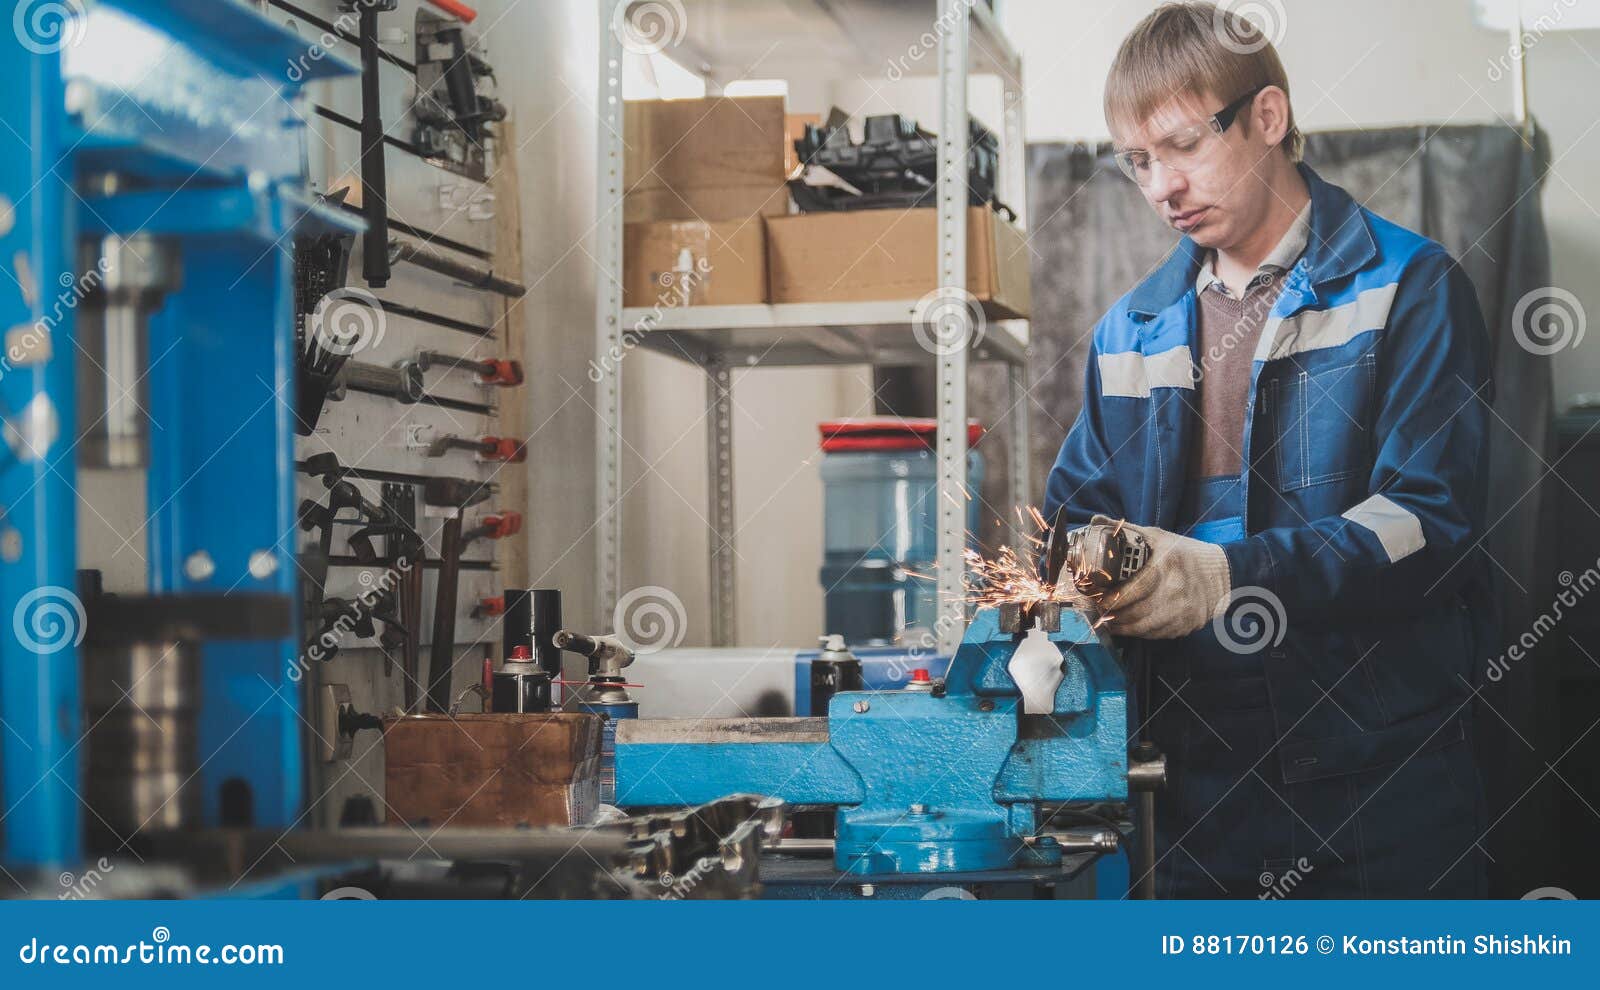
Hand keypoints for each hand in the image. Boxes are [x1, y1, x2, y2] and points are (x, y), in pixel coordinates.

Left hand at [1097, 516, 1231, 638]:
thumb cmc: (1185, 554)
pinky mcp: (1185, 626)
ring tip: (1106, 620)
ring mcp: (1181, 612)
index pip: (1132, 589)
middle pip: (1134, 612)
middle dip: (1110, 614)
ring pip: (1142, 628)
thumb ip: (1126, 531)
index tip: (1096, 597)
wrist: (1222, 574)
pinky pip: (1155, 635)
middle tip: (1096, 610)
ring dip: (1120, 627)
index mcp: (1166, 566)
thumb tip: (1096, 521)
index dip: (1110, 598)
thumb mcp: (1158, 537)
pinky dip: (1137, 632)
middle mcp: (1175, 591)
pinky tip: (1127, 626)